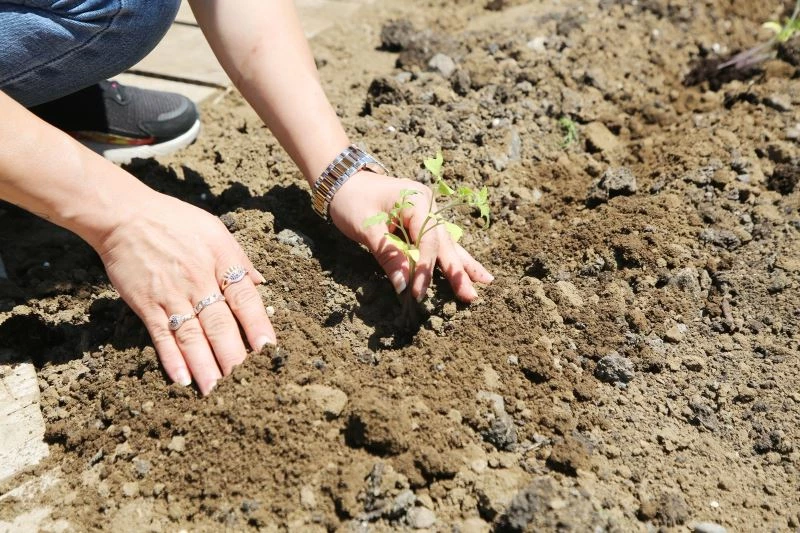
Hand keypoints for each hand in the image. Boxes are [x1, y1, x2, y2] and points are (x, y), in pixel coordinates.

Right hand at [95, 191, 274, 394]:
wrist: (124, 216)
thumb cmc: (174, 221)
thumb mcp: (214, 230)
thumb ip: (238, 259)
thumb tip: (260, 283)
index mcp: (220, 261)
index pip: (245, 298)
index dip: (258, 325)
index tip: (269, 349)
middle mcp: (199, 280)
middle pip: (220, 324)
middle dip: (234, 356)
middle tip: (247, 382)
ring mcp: (171, 294)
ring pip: (193, 336)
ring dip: (205, 365)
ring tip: (217, 390)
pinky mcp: (146, 303)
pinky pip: (162, 335)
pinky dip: (172, 358)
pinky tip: (183, 379)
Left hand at [329, 170, 493, 301]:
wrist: (344, 181)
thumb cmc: (352, 201)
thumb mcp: (366, 227)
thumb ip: (388, 255)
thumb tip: (403, 285)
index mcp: (416, 200)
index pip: (428, 240)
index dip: (424, 268)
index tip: (417, 292)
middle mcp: (428, 204)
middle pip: (444, 243)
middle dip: (457, 270)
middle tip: (471, 295)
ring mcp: (427, 212)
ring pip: (447, 243)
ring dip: (462, 265)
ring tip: (485, 282)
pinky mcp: (422, 222)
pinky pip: (438, 243)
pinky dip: (451, 258)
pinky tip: (471, 271)